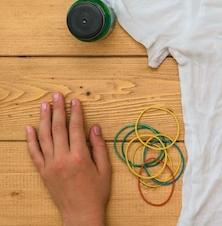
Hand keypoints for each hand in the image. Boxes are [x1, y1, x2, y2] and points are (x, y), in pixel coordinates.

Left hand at [25, 92, 110, 225]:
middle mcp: (62, 159)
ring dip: (44, 119)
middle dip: (58, 110)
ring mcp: (50, 165)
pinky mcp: (43, 172)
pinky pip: (34, 153)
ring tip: (44, 105)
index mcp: (80, 157)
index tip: (75, 100)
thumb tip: (94, 127)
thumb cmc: (96, 192)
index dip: (76, 112)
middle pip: (58, 128)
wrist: (80, 214)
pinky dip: (31, 140)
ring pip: (45, 137)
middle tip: (57, 95)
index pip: (76, 128)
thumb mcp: (105, 169)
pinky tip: (30, 128)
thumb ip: (98, 147)